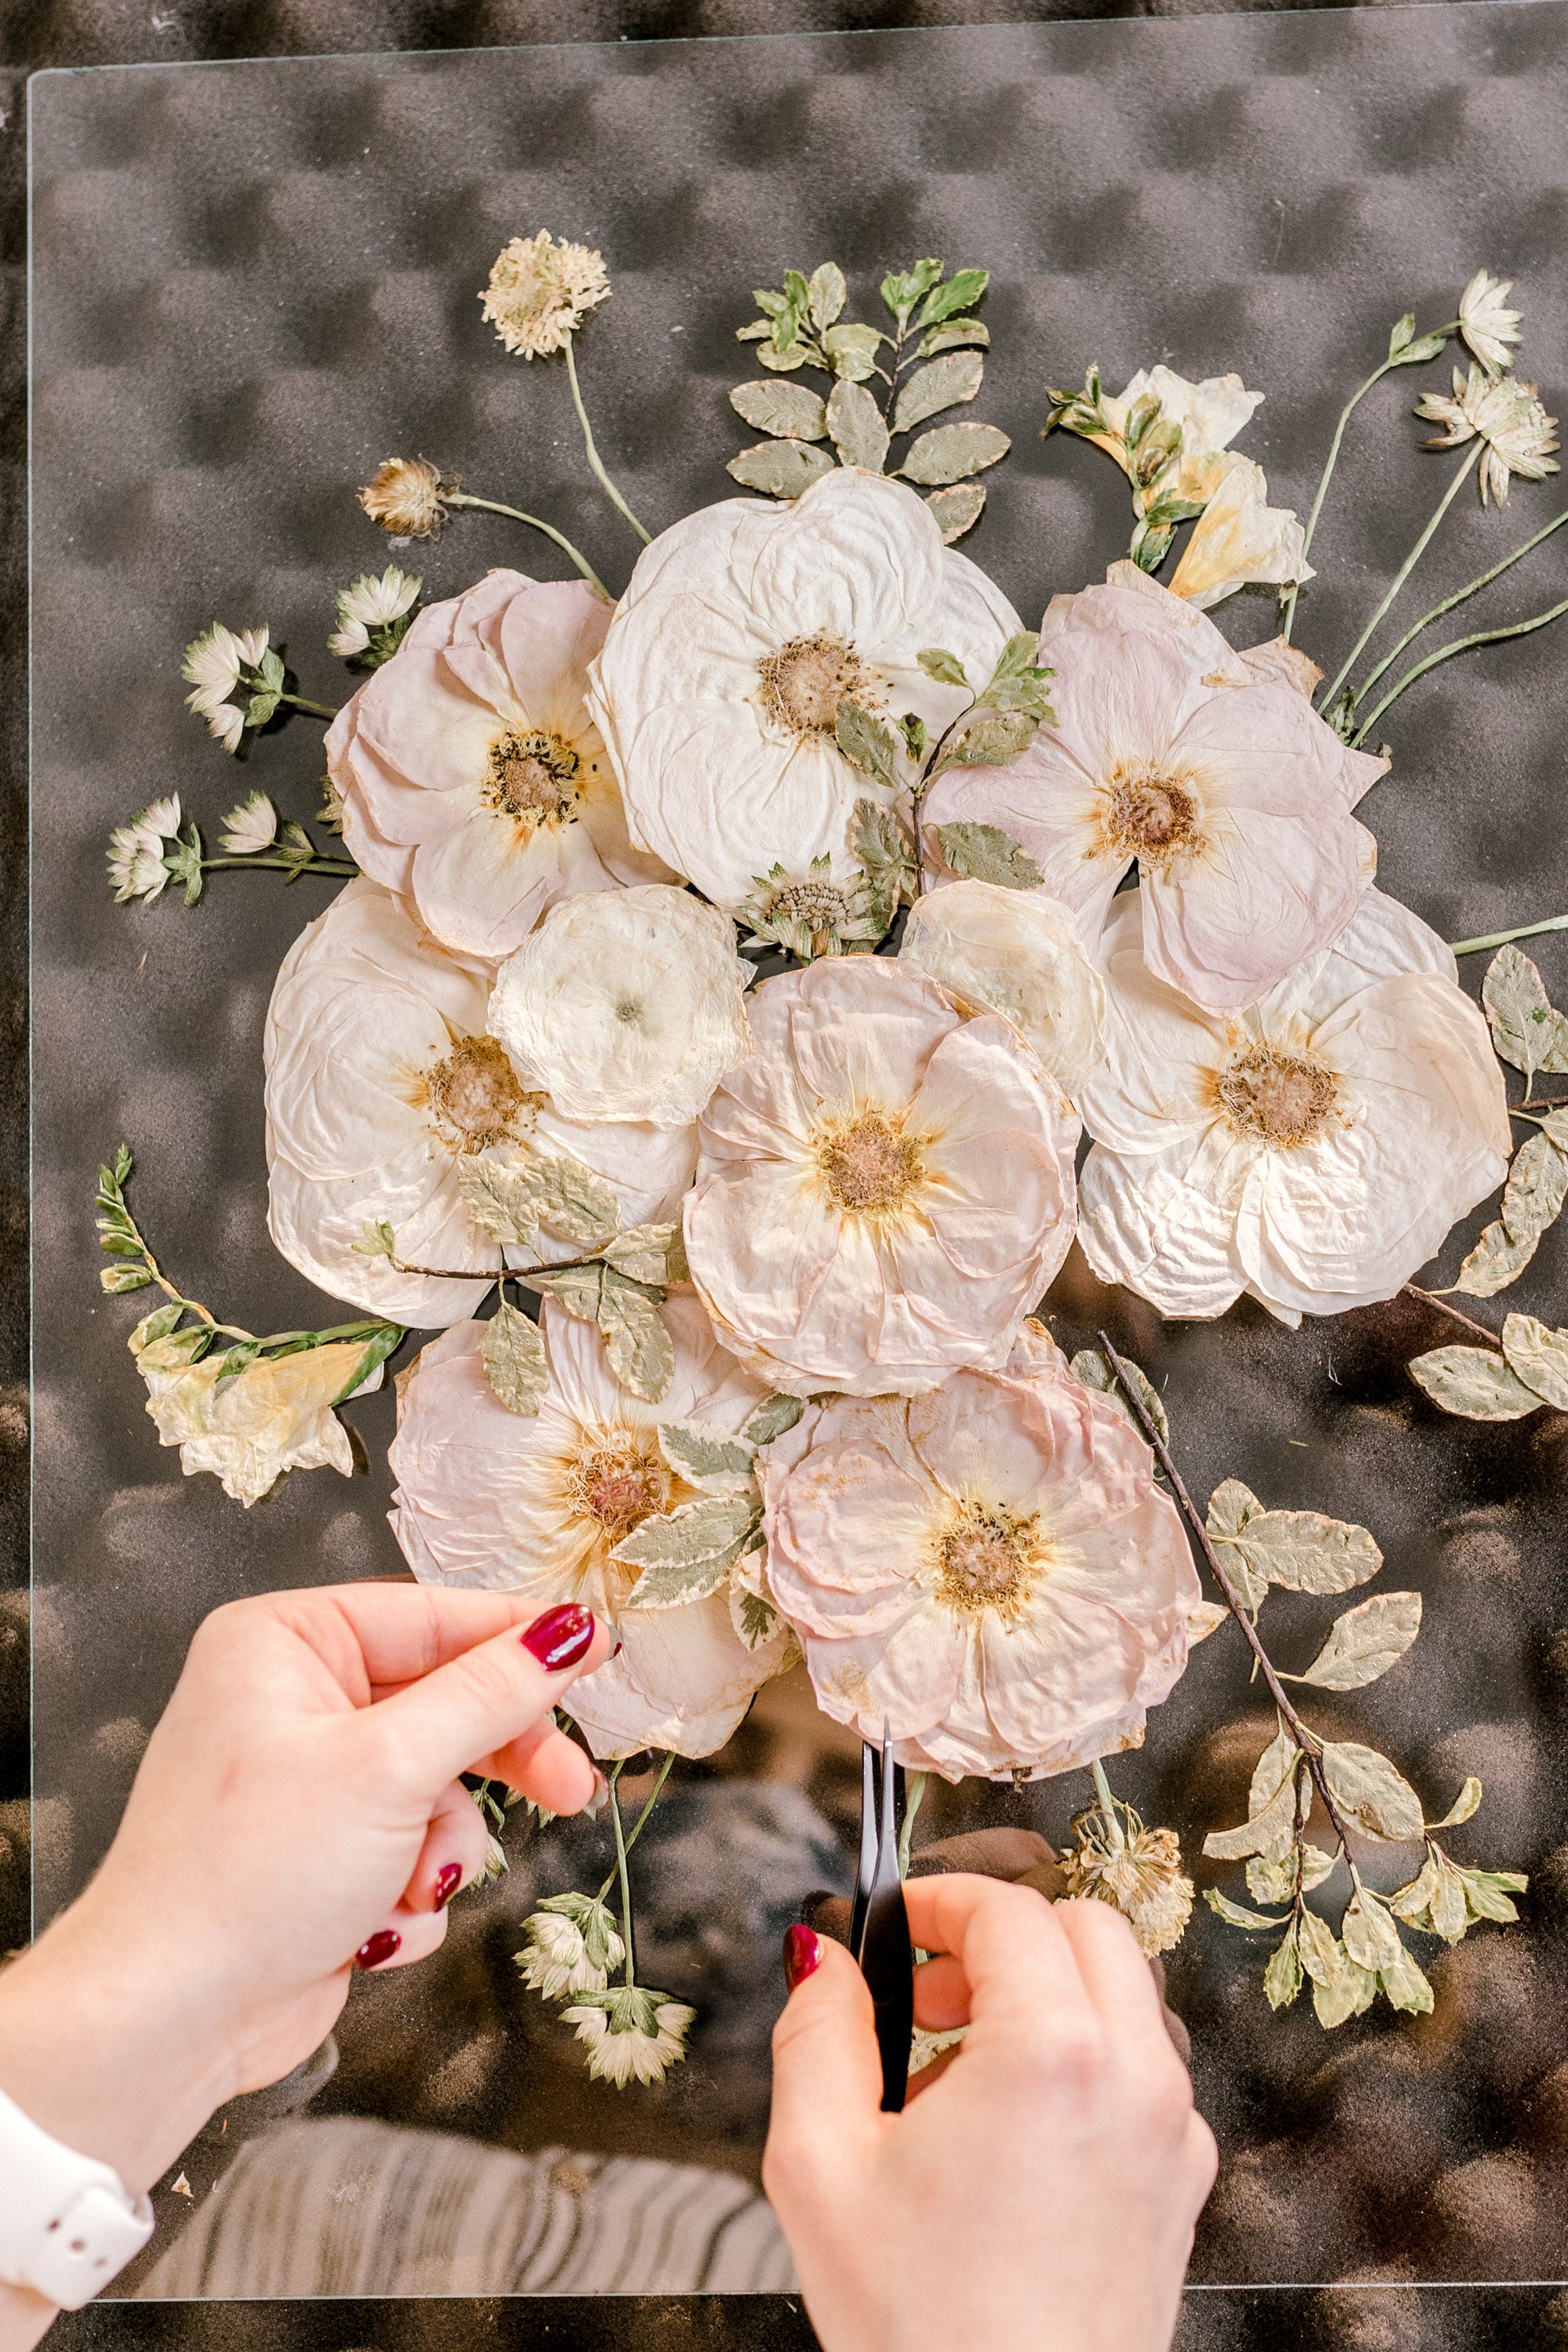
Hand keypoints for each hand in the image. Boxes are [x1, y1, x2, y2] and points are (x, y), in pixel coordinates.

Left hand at [0, 1584, 610, 2205]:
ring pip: (439, 1788)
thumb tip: (566, 1630)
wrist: (167, 2023)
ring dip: (439, 1849)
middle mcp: (290, 1699)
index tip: (600, 1650)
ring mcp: (305, 1781)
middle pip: (445, 1704)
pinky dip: (406, 1894)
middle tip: (570, 1791)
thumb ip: (489, 1694)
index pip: (433, 1616)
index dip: (521, 1639)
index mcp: (285, 1643)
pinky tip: (365, 1931)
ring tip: (406, 1889)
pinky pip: (411, 1850)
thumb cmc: (247, 1876)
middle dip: (496, 1765)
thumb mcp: (390, 1767)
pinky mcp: (320, 1856)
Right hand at [764, 1878, 1216, 2351]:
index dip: (942, 1898)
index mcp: (1051, 2052)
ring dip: (1044, 1998)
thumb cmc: (925, 2328)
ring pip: (1123, 1997)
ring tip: (959, 2074)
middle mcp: (1134, 2076)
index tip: (898, 1923)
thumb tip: (822, 1961)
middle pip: (1086, 1930)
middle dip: (1001, 1939)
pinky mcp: (1182, 2184)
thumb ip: (816, 2034)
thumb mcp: (821, 2166)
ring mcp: (1172, 2132)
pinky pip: (1142, 2074)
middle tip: (929, 1992)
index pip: (1010, 1910)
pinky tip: (1009, 2137)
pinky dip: (1082, 2064)